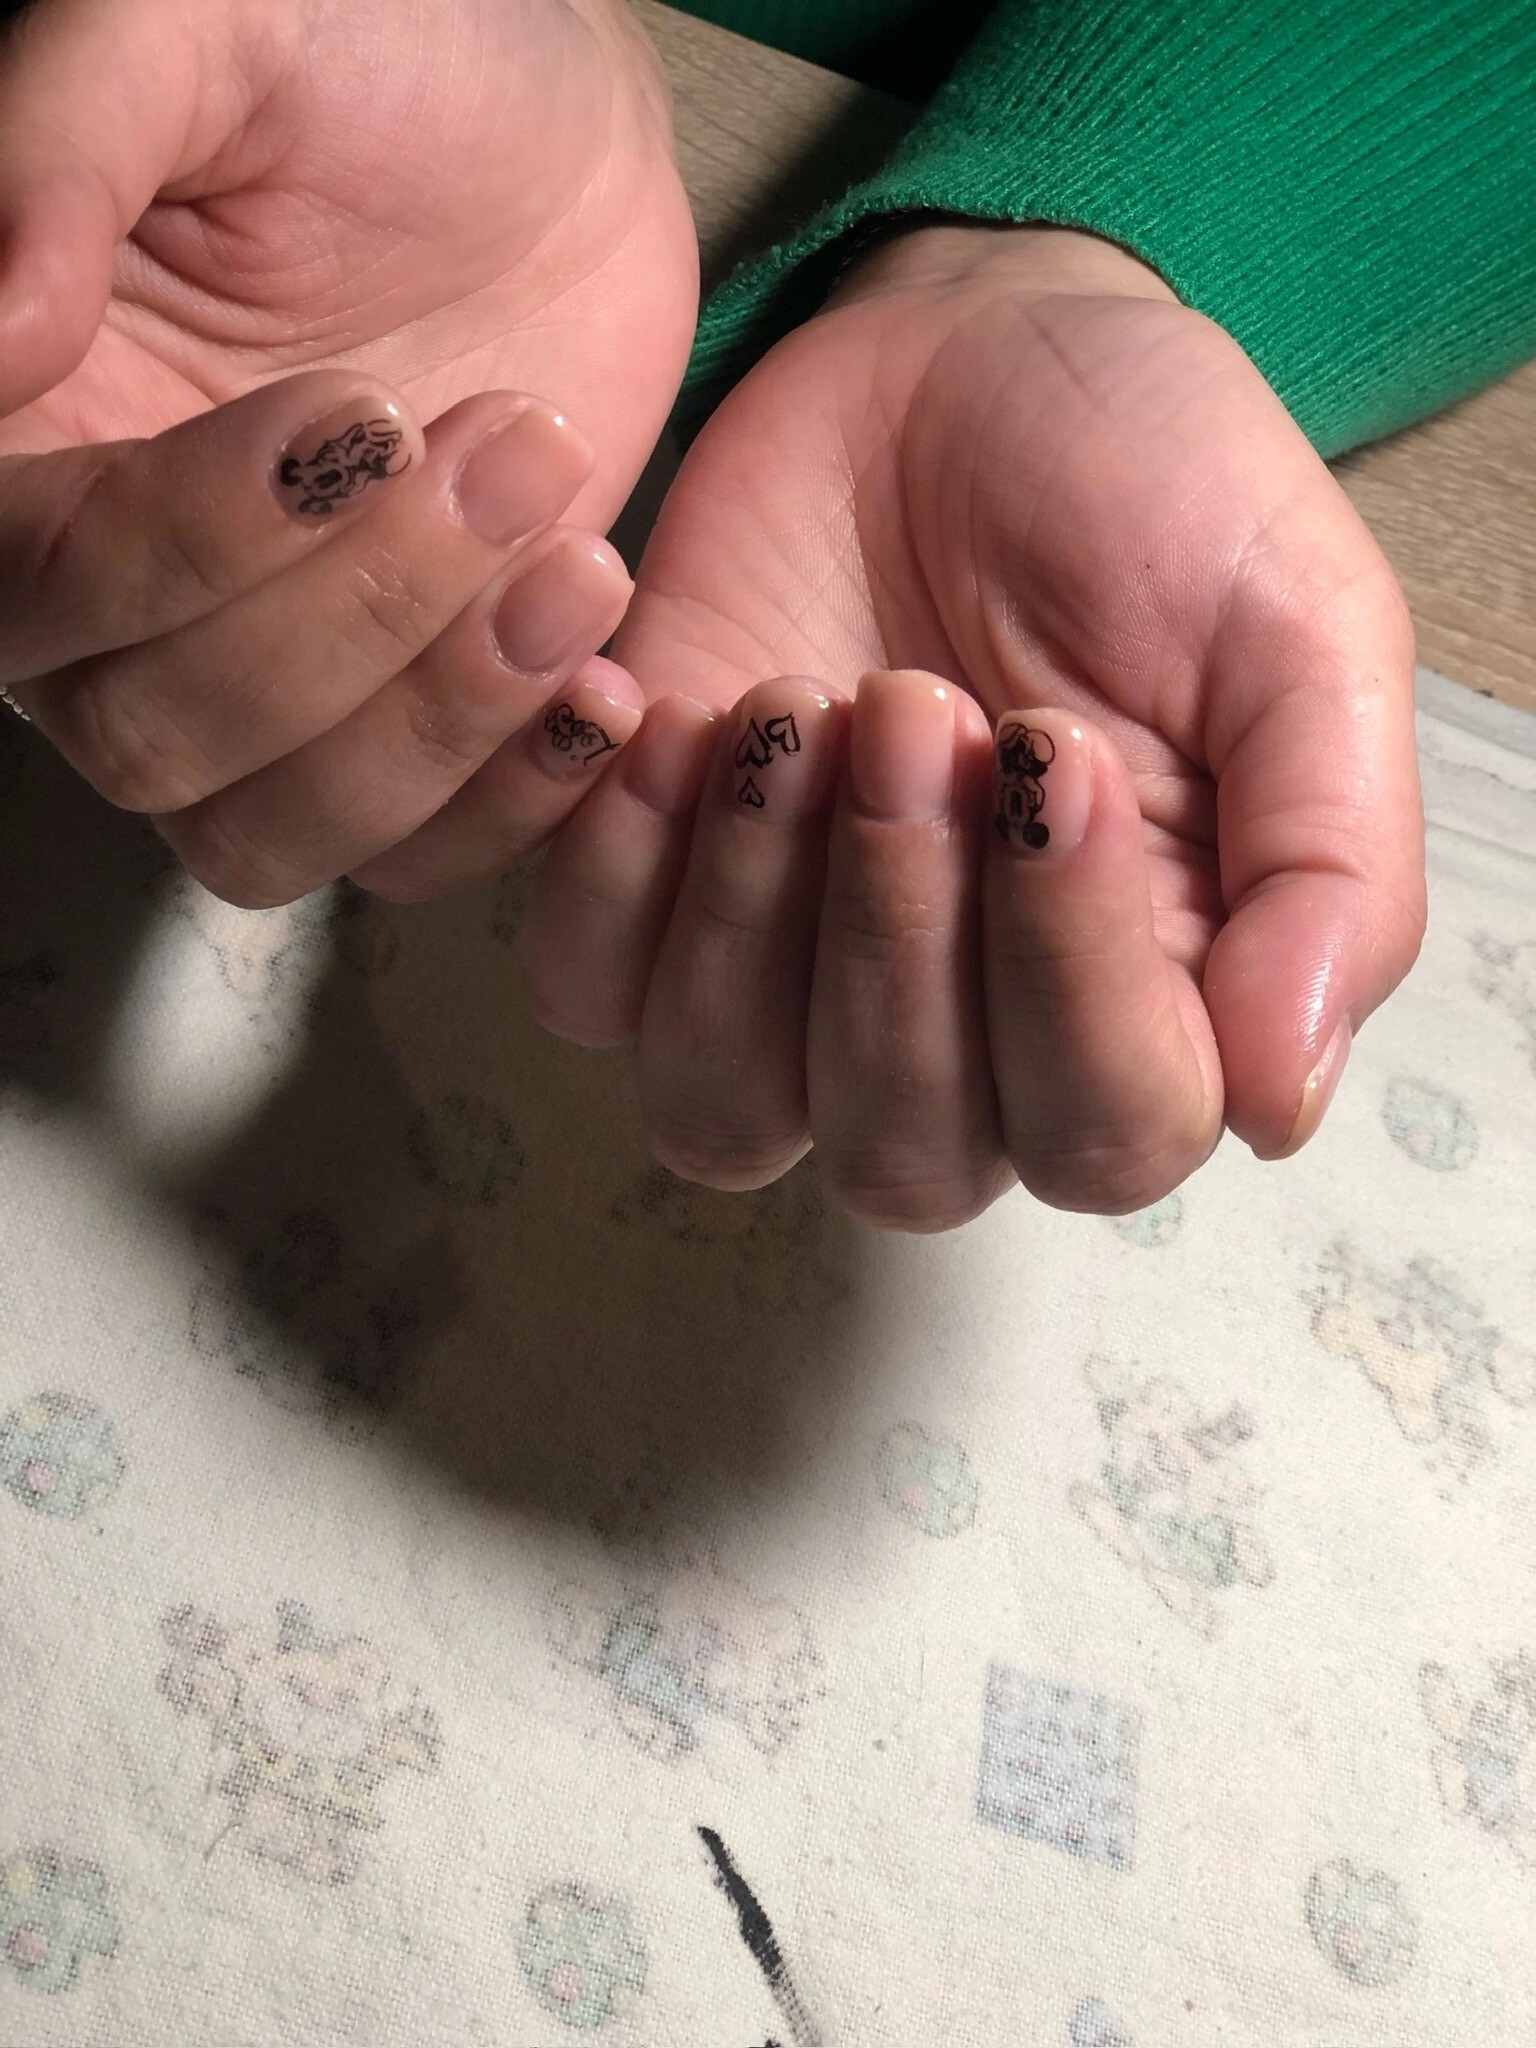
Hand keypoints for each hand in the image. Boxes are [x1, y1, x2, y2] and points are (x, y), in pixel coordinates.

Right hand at [0, 0, 694, 901]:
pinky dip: (510, 800)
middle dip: (354, 619)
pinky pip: (410, 859)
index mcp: (31, 447)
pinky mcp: (401, 729)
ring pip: (269, 834)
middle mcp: (116, 604)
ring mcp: (261, 686)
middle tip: (506, 452)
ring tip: (580, 562)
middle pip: (156, 738)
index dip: (191, 542)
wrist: (559, 142)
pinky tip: (602, 684)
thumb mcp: (207, 32)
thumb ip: (66, 154)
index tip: (364, 413)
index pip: (38, 588)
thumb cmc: (378, 56)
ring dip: (435, 722)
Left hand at [524, 226, 1424, 1224]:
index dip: (1068, 982)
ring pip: (724, 1110)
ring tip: (787, 707)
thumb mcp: (1301, 642)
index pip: (1105, 1133)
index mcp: (1147, 1004)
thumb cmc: (1150, 495)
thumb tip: (1281, 1108)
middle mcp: (962, 1039)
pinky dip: (613, 867)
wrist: (962, 361)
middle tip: (908, 703)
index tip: (1051, 751)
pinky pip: (584, 988)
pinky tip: (658, 709)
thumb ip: (1331, 875)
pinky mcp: (647, 896)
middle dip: (896, 933)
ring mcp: (785, 982)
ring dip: (745, 922)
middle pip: (901, 1157)